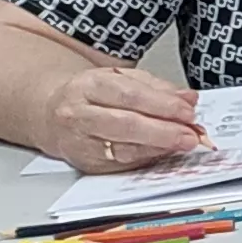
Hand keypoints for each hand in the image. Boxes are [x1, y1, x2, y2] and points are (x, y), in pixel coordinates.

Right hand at [39, 60, 206, 173]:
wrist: (51, 113)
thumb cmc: (91, 94)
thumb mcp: (121, 78)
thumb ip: (157, 87)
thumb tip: (188, 98)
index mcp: (88, 86)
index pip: (130, 95)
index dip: (162, 105)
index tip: (188, 111)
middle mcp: (79, 114)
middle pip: (126, 125)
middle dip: (163, 131)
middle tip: (191, 134)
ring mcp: (80, 142)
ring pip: (123, 148)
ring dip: (159, 148)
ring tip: (183, 144)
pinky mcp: (85, 163)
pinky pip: (121, 164)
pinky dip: (147, 159)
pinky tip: (163, 152)